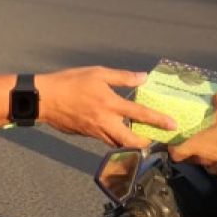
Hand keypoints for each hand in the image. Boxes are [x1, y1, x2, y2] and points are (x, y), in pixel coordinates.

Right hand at [36, 67, 174, 147]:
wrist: (43, 99)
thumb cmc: (70, 82)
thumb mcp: (98, 73)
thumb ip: (122, 77)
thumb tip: (143, 77)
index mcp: (110, 104)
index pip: (140, 114)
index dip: (158, 120)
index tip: (172, 125)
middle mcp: (105, 122)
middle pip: (131, 141)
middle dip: (145, 143)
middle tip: (153, 138)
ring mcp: (95, 132)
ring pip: (117, 143)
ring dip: (129, 141)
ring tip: (138, 134)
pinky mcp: (86, 135)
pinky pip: (104, 139)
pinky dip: (114, 137)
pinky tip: (115, 128)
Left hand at [168, 94, 216, 178]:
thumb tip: (216, 95)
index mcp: (196, 146)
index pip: (175, 154)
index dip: (173, 148)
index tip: (176, 141)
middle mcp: (200, 159)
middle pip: (187, 157)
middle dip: (189, 148)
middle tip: (193, 137)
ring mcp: (211, 168)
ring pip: (201, 161)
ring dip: (203, 152)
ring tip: (211, 141)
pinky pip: (214, 165)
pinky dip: (216, 158)